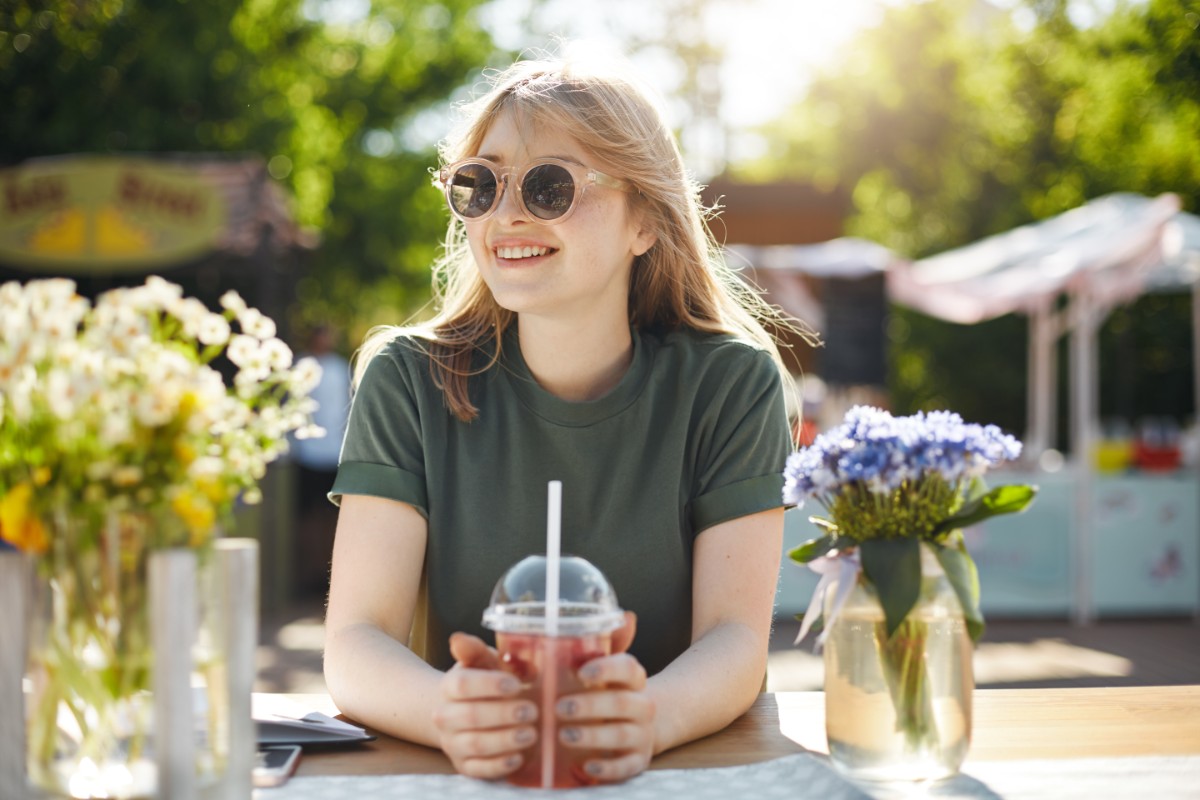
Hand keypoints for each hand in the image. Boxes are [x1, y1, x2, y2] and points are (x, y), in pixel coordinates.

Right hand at [432, 632, 538, 778]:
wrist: (463, 711)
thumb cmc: (483, 681)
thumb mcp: (483, 661)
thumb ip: (477, 650)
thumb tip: (459, 639)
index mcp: (450, 686)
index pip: (462, 685)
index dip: (489, 685)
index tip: (515, 684)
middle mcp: (445, 715)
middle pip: (470, 716)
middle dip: (503, 714)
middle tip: (532, 710)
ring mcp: (452, 742)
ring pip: (475, 744)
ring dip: (505, 740)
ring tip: (531, 734)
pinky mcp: (463, 765)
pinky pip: (478, 770)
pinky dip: (499, 765)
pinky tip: (518, 757)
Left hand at [557, 611, 655, 782]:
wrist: (638, 726)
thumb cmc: (607, 692)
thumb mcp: (600, 670)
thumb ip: (590, 647)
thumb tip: (598, 621)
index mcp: (634, 679)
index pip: (629, 668)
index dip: (607, 668)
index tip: (581, 671)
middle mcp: (643, 705)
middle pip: (621, 703)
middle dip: (589, 705)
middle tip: (558, 707)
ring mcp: (642, 735)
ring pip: (621, 735)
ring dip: (593, 736)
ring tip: (564, 734)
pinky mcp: (637, 761)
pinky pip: (625, 768)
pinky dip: (606, 769)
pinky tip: (586, 766)